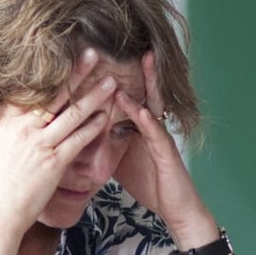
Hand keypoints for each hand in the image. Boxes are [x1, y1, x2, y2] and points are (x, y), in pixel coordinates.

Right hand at [0, 52, 113, 238]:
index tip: (65, 59)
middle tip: (93, 55)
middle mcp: (25, 129)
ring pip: (73, 113)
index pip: (33, 91)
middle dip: (77, 74)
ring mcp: (41, 144)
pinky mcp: (54, 161)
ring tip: (110, 82)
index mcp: (9, 124)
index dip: (52, 75)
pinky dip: (94, 125)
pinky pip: (79, 138)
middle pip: (56, 95)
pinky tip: (106, 115)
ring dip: (94, 96)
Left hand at [114, 52, 216, 244]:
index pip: (129, 98)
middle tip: (135, 44)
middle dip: (140, 69)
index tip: (109, 58)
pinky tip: (141, 108)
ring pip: (154, 105)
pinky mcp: (168, 154)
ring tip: (145, 61)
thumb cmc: (150, 184)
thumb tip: (80, 136)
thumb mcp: (120, 161)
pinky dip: (147, 120)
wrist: (175, 209)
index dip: (120, 79)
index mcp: (140, 128)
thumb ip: (105, 145)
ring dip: (150, 84)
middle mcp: (152, 128)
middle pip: (145, 92)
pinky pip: (157, 133)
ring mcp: (162, 138)